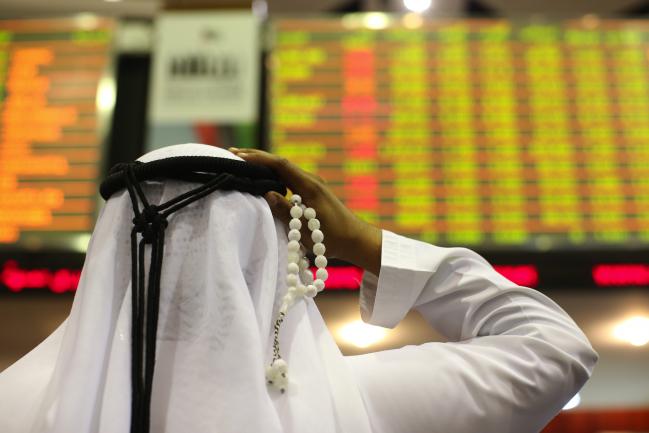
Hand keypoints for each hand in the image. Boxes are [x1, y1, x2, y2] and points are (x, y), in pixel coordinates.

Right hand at [229, 148, 381, 274]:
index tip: (238, 156)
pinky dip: (272, 174)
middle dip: (257, 157)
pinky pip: (288, 178)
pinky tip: (262, 177)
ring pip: (284, 169)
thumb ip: (286, 210)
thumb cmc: (332, 237)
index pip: (280, 165)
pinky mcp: (312, 192)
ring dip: (264, 165)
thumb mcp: (306, 228)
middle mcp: (310, 180)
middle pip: (280, 163)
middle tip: (233, 153)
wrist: (355, 239)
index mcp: (309, 185)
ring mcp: (312, 185)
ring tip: (242, 163)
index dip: (258, 159)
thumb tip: (266, 193)